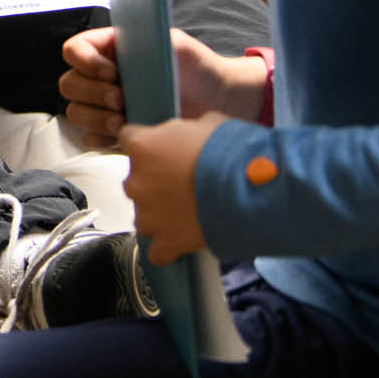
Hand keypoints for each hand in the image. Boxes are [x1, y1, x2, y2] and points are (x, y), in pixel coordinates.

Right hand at [58, 29, 267, 146]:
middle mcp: (101, 77)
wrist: (218, 103)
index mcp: (110, 50)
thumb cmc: (198, 68)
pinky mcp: (113, 133)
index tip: (111, 71)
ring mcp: (105, 106)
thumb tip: (124, 44)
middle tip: (121, 99)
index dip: (85, 61)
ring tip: (124, 121)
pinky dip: (101, 138)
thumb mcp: (175, 43)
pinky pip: (89, 139)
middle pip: (69, 84)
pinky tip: (124, 134)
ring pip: (75, 112)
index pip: (74, 50)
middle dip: (92, 93)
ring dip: (95, 117)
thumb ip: (147, 38)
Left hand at [117, 111, 223, 262]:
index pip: (130, 138)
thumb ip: (185, 131)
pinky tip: (181, 240)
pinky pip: (158, 251)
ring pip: (143, 215)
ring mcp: (148, 215)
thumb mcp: (207, 125)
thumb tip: (188, 136)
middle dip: (154, 180)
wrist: (248, 188)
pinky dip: (167, 247)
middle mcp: (137, 182)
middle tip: (181, 181)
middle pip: (135, 179)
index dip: (149, 143)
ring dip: (159, 213)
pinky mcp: (165, 242)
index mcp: (143, 147)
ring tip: (187, 212)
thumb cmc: (229, 150)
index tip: (163, 148)